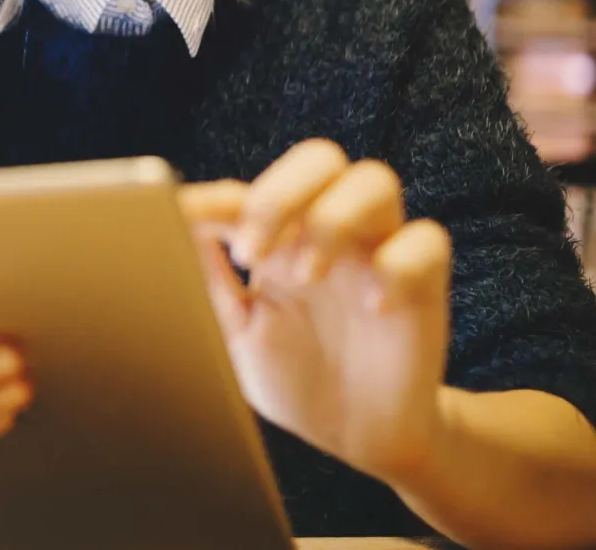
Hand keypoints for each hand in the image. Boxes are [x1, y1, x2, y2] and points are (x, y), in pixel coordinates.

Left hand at [181, 139, 452, 482]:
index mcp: (280, 238)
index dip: (217, 199)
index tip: (185, 215)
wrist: (356, 437)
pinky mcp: (424, 284)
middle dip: (280, 194)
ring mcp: (378, 251)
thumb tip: (168, 227)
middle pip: (318, 159)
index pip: (250, 193)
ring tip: (307, 275)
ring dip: (333, 219)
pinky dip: (397, 265)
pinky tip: (373, 307)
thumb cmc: (295, 378)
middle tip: (252, 253)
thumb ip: (208, 281)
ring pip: (374, 181)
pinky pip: (427, 241)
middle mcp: (330, 232)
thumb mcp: (237, 333)